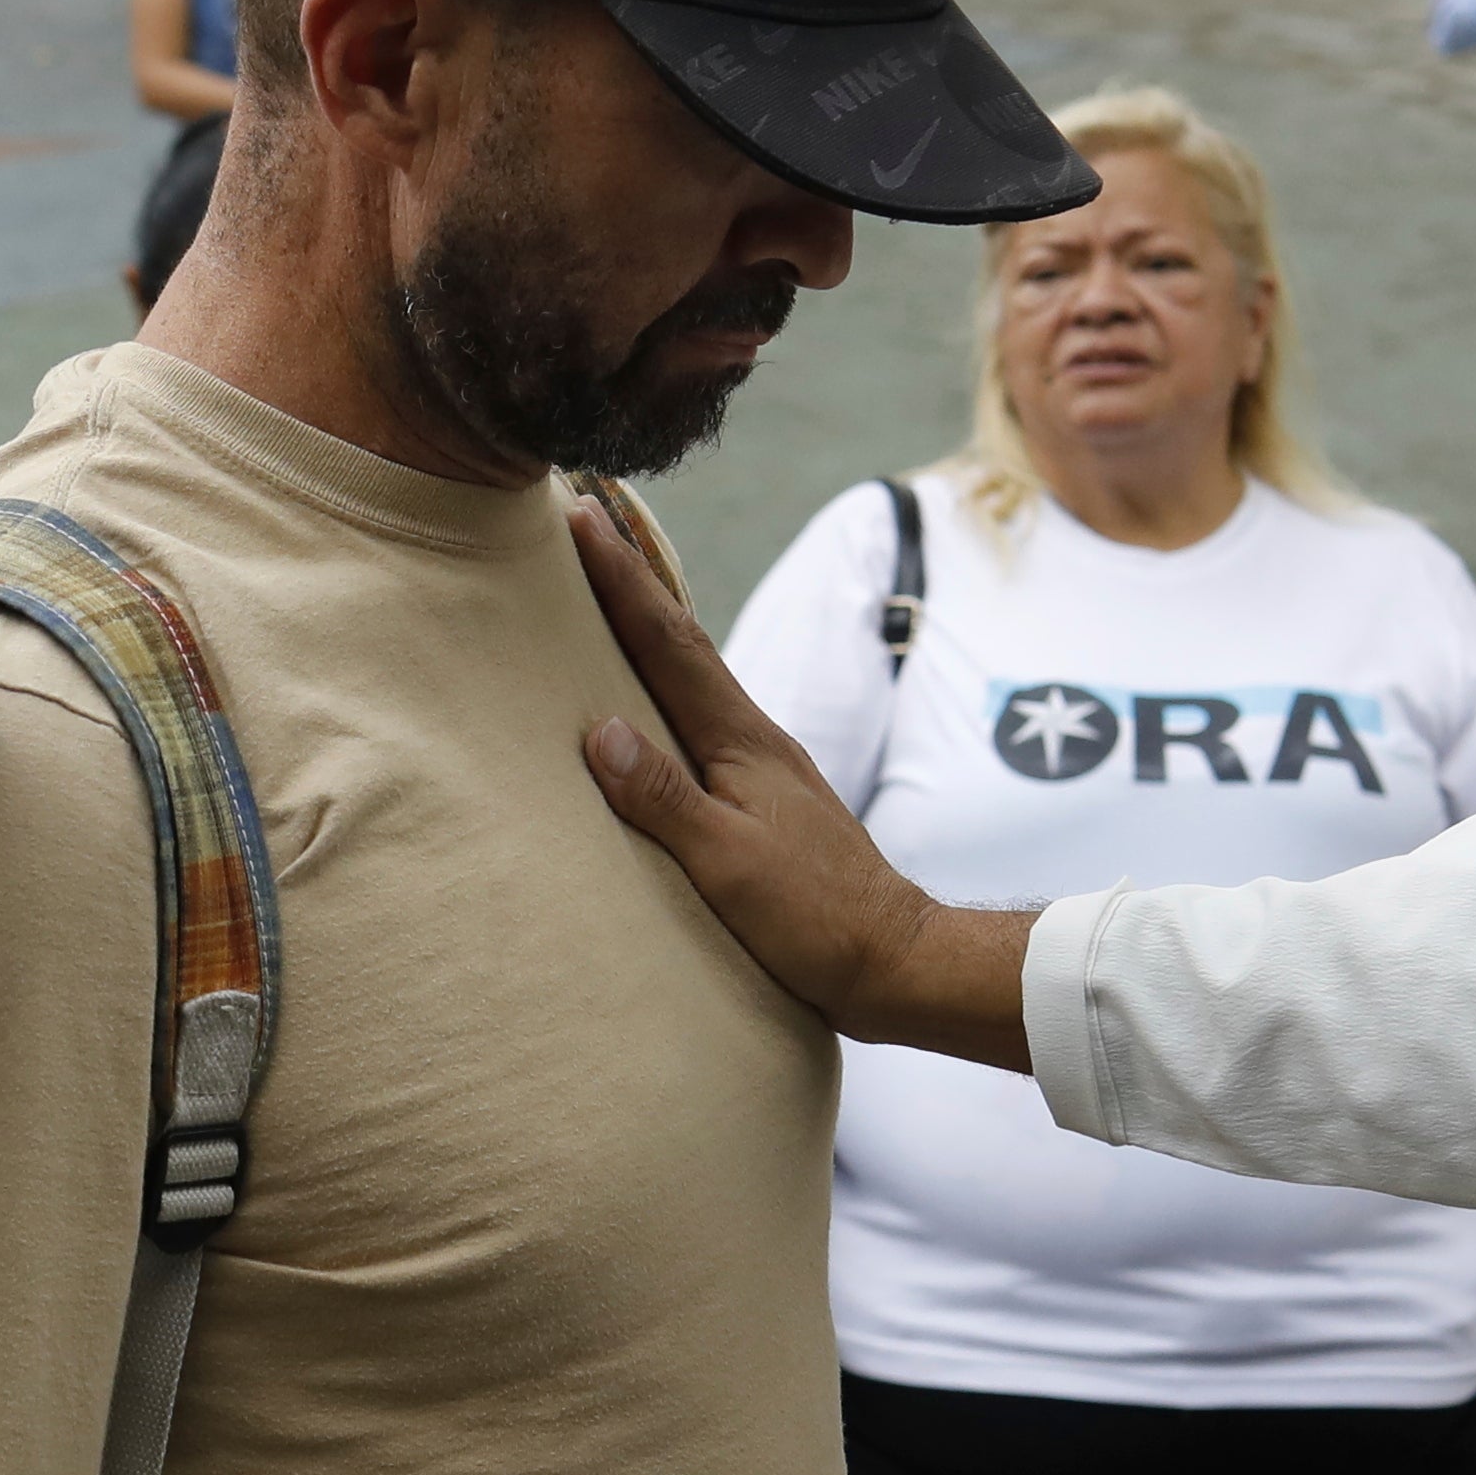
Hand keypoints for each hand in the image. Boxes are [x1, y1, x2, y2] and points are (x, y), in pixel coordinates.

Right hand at [560, 494, 1018, 1061]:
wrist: (895, 960)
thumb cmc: (815, 919)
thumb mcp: (729, 864)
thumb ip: (665, 800)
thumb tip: (600, 731)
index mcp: (740, 742)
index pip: (669, 643)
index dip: (621, 579)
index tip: (580, 515)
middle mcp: (751, 740)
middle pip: (679, 644)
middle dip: (629, 582)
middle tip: (584, 524)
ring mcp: (760, 769)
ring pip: (688, 682)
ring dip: (644, 632)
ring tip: (601, 596)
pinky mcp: (760, 802)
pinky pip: (695, 725)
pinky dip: (661, 692)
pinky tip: (646, 705)